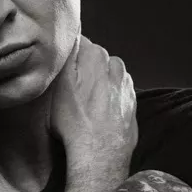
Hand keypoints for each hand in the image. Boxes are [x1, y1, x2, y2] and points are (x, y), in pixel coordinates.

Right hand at [51, 35, 137, 176]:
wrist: (100, 154)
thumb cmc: (75, 121)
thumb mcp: (59, 84)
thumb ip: (66, 56)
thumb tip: (71, 37)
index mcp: (96, 57)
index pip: (81, 42)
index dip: (69, 54)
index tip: (62, 69)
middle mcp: (116, 67)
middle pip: (97, 57)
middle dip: (86, 67)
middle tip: (72, 87)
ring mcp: (127, 86)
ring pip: (111, 73)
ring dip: (100, 81)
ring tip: (86, 100)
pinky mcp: (132, 104)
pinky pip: (119, 92)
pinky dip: (110, 97)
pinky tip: (99, 111)